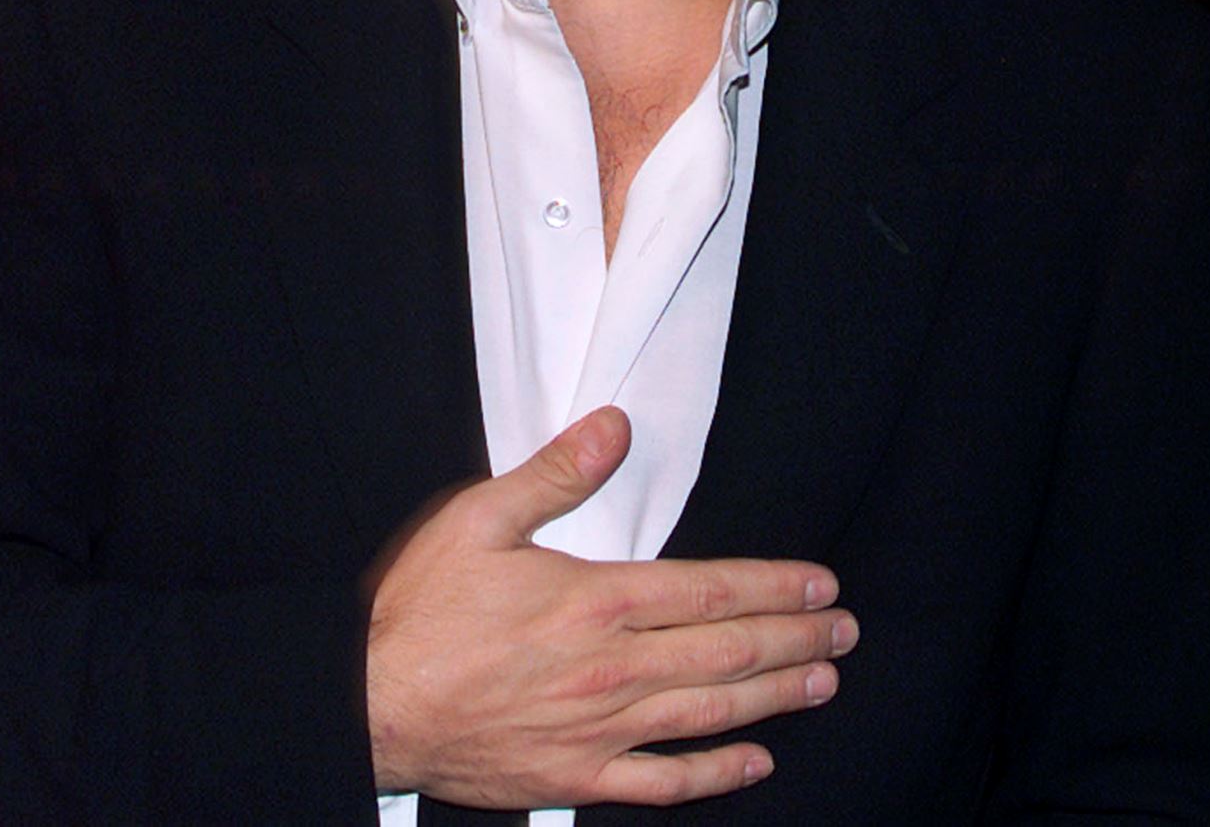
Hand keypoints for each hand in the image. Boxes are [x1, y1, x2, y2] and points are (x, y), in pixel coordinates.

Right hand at [365, 405, 856, 807]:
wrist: (364, 707)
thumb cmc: (418, 613)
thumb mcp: (479, 518)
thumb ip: (556, 472)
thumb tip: (615, 426)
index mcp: (599, 600)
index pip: (714, 590)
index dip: (777, 587)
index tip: (823, 585)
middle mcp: (613, 668)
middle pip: (729, 652)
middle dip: (796, 638)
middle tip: (845, 632)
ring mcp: (598, 730)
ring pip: (711, 714)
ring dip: (776, 697)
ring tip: (823, 682)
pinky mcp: (573, 778)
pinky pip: (662, 782)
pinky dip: (715, 773)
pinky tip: (755, 762)